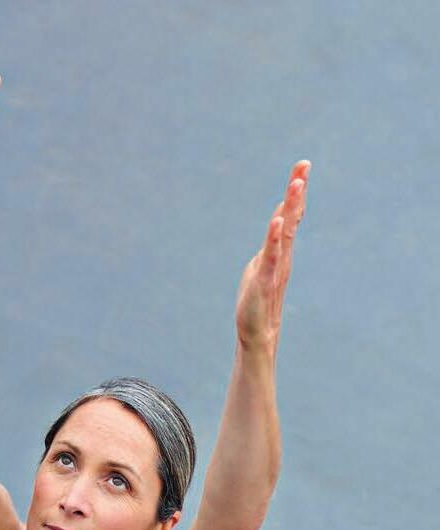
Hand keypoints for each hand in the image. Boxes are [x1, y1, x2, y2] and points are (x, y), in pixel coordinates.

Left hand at [235, 160, 310, 354]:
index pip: (288, 216)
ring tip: (296, 184)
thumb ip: (270, 246)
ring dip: (290, 208)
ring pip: (284, 232)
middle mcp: (281, 254)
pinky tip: (276, 222)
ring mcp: (274, 266)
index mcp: (279, 250)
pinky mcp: (264, 280)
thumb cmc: (257, 302)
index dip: (295, 193)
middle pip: (290, 218)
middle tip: (304, 165)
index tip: (302, 167)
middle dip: (296, 191)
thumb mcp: (262, 266)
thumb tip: (276, 226)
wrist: (257, 333)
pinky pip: (271, 256)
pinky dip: (273, 239)